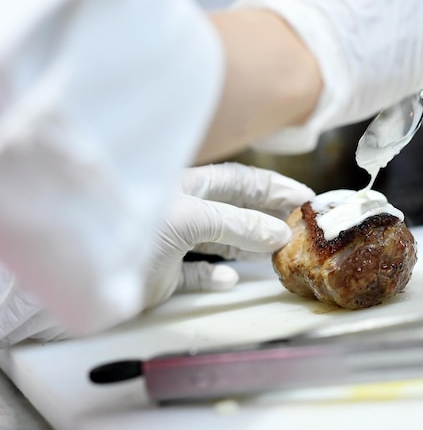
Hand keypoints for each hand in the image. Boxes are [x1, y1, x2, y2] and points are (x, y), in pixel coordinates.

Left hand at [0, 163, 313, 344]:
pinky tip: (230, 281)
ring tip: (278, 250)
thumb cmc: (131, 223)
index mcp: (187, 183)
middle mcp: (182, 207)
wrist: (79, 269)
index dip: (273, 186)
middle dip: (268, 213)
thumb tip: (278, 232)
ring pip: (219, 239)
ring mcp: (172, 240)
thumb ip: (234, 222)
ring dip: (248, 244)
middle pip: (234, 207)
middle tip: (300, 222)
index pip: (239, 180)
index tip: (304, 197)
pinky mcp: (162, 273)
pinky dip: (215, 277)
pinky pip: (196, 273)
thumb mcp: (189, 216)